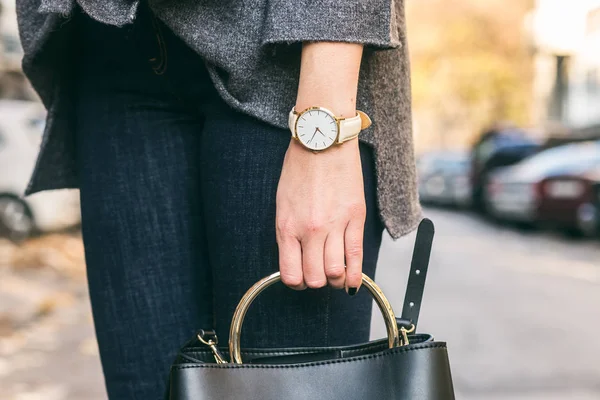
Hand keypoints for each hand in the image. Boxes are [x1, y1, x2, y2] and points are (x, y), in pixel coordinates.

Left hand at [275, 138, 365, 292]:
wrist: (323, 141)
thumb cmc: (300, 168)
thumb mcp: (283, 203)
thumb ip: (288, 232)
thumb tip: (296, 257)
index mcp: (287, 227)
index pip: (291, 274)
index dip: (297, 282)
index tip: (301, 278)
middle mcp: (310, 231)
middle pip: (315, 278)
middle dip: (316, 282)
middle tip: (318, 275)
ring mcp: (335, 226)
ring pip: (336, 273)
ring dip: (335, 279)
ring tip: (335, 274)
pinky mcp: (356, 218)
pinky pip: (357, 256)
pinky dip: (356, 276)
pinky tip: (353, 282)